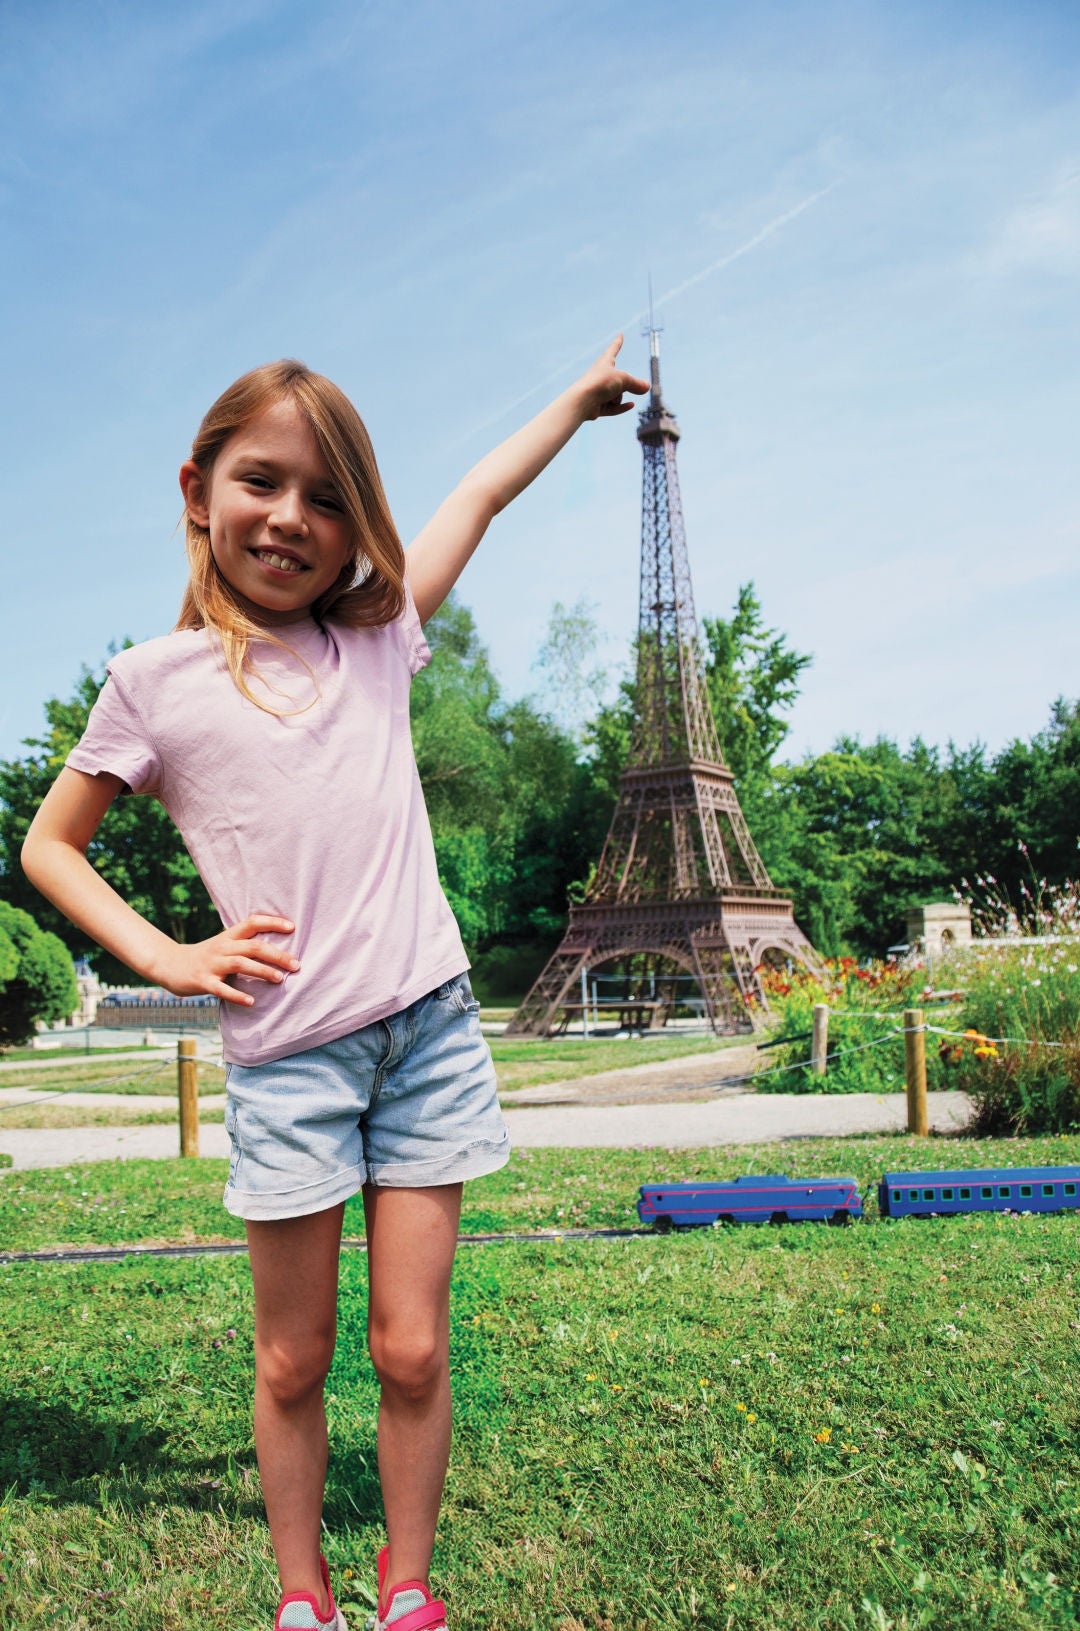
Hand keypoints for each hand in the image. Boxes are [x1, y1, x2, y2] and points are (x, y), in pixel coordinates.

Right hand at [155, 915, 299, 1006]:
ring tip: (279, 979)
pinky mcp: (202, 981)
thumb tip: (277, 950)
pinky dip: (237, 995)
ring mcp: (212, 964)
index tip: (292, 927)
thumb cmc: (205, 957)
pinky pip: (222, 989)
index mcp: (228, 937)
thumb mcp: (224, 945)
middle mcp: (222, 948)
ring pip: (240, 964)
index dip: (272, 922)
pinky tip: (251, 1001)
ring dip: (261, 971)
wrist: (169, 964)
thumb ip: (244, 945)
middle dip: (276, 955)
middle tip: (296, 964)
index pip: (252, 923)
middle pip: (252, 946)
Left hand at [574, 336, 649, 421]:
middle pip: (621, 380)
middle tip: (616, 387)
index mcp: (604, 363)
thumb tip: (647, 387)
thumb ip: (636, 384)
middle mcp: (600, 376)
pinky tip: (631, 405)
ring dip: (618, 398)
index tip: (620, 335)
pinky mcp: (597, 406)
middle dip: (624, 386)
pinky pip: (613, 407)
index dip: (618, 342)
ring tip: (610, 397)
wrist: (582, 401)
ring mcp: (598, 391)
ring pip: (618, 396)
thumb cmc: (600, 384)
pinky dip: (621, 407)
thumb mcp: (623, 379)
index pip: (613, 350)